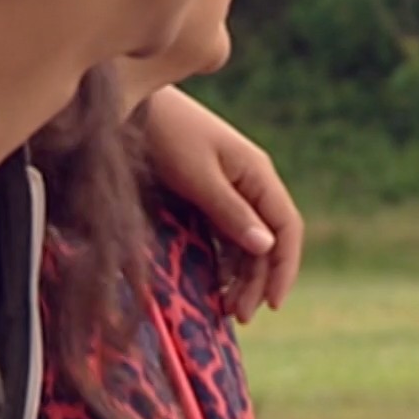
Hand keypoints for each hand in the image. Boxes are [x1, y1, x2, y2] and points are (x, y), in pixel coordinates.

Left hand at [139, 86, 302, 321]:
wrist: (131, 102)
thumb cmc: (165, 133)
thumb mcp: (199, 176)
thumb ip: (231, 211)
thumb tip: (266, 247)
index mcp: (257, 173)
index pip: (287, 228)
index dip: (284, 268)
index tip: (273, 304)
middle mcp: (250, 182)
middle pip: (268, 240)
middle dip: (258, 280)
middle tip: (238, 315)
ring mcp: (230, 188)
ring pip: (247, 241)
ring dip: (241, 275)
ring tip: (227, 308)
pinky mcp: (207, 193)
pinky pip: (225, 234)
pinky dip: (223, 260)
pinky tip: (214, 282)